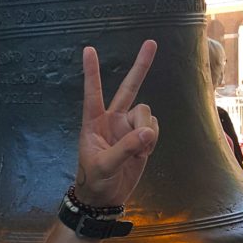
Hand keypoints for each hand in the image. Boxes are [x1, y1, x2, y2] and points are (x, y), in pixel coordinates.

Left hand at [74, 40, 158, 207]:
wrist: (106, 199)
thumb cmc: (95, 180)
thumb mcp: (104, 166)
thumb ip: (125, 149)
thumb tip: (148, 133)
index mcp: (94, 122)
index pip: (93, 92)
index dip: (92, 72)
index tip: (88, 49)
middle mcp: (113, 119)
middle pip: (129, 88)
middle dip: (141, 66)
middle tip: (151, 43)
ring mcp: (128, 127)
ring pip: (146, 113)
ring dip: (146, 131)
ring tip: (139, 152)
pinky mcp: (141, 137)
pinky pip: (154, 128)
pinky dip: (152, 140)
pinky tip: (143, 153)